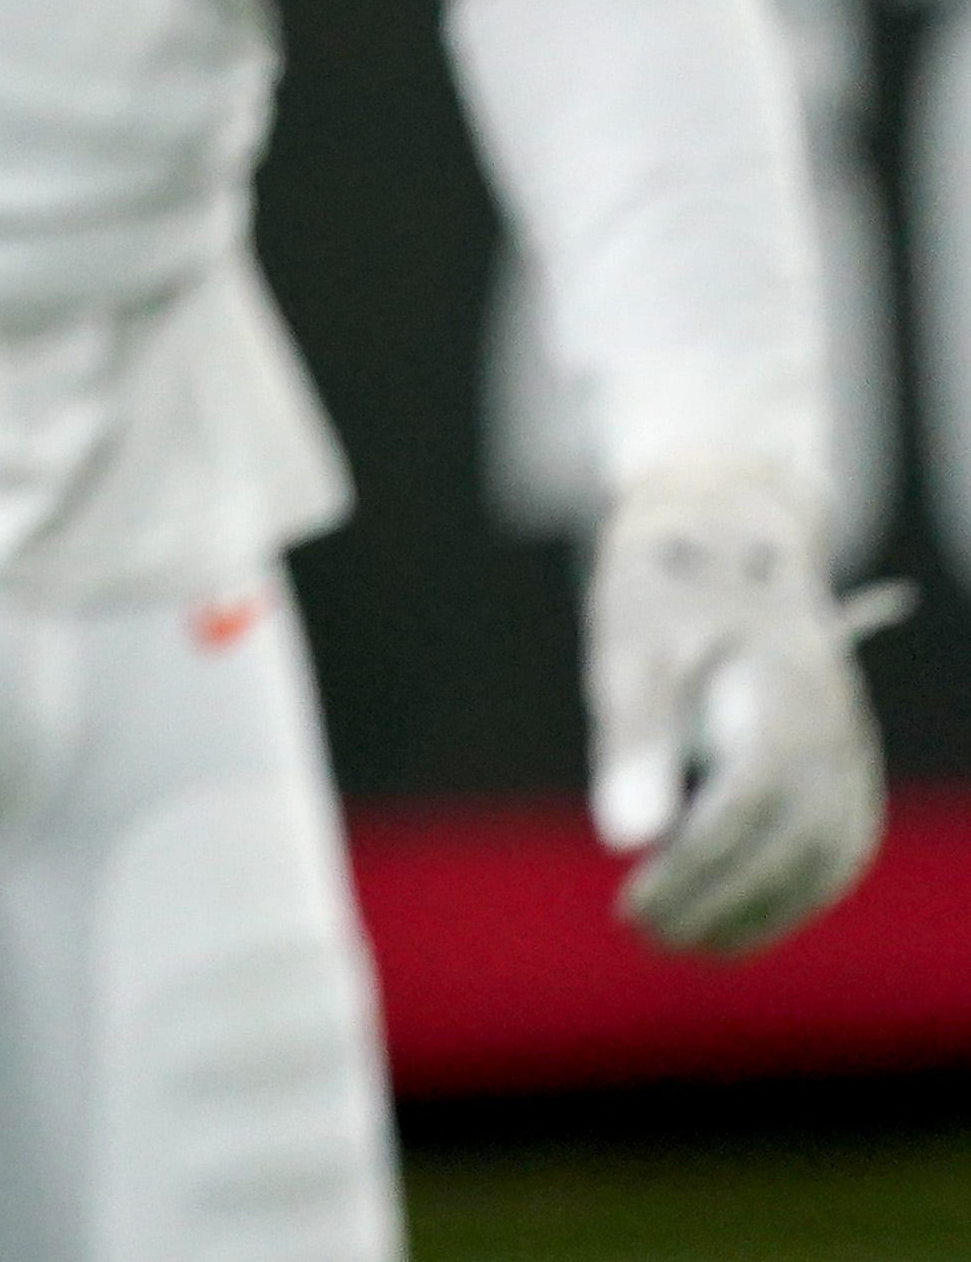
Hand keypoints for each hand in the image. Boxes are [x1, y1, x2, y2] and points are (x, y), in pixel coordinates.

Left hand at [589, 461, 885, 956]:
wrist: (729, 530)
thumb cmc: (668, 587)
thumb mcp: (631, 647)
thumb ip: (632, 742)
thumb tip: (623, 840)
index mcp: (785, 703)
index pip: (748, 814)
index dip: (693, 872)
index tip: (631, 904)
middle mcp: (833, 734)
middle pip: (791, 849)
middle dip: (719, 904)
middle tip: (644, 933)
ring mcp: (850, 749)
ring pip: (825, 860)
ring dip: (760, 912)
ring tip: (684, 941)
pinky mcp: (845, 761)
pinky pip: (838, 845)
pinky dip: (796, 892)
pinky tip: (739, 917)